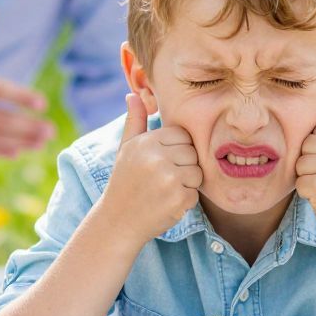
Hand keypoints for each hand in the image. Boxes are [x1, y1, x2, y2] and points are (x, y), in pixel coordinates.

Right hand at [100, 93, 201, 244]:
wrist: (118, 221)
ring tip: (164, 191)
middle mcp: (156, 158)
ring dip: (186, 184)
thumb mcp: (126, 149)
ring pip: (197, 173)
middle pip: (192, 153)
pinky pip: (196, 194)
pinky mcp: (178, 199)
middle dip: (183, 167)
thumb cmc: (124, 182)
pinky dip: (185, 201)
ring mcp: (168, 179)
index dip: (176, 149)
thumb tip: (132, 95)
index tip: (162, 162)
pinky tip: (166, 204)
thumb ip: (134, 122)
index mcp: (146, 142)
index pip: (182, 134)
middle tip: (162, 179)